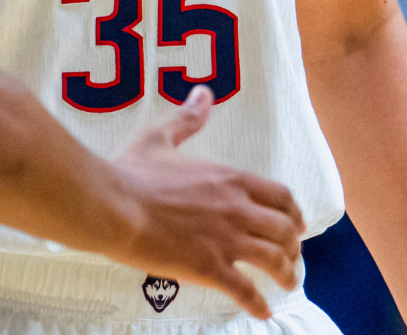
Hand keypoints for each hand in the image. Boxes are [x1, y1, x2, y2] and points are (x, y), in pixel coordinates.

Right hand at [99, 86, 304, 319]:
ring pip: (275, 260)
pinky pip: (245, 290)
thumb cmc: (131, 172)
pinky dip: (258, 304)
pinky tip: (263, 312)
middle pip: (285, 230)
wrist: (112, 204)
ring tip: (287, 283)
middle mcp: (237, 209)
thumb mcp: (161, 137)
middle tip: (291, 256)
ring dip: (287, 273)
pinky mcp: (209, 267)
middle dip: (293, 245)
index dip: (293, 213)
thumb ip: (187, 119)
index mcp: (230, 178)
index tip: (294, 224)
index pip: (281, 196)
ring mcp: (225, 240)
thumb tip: (203, 94)